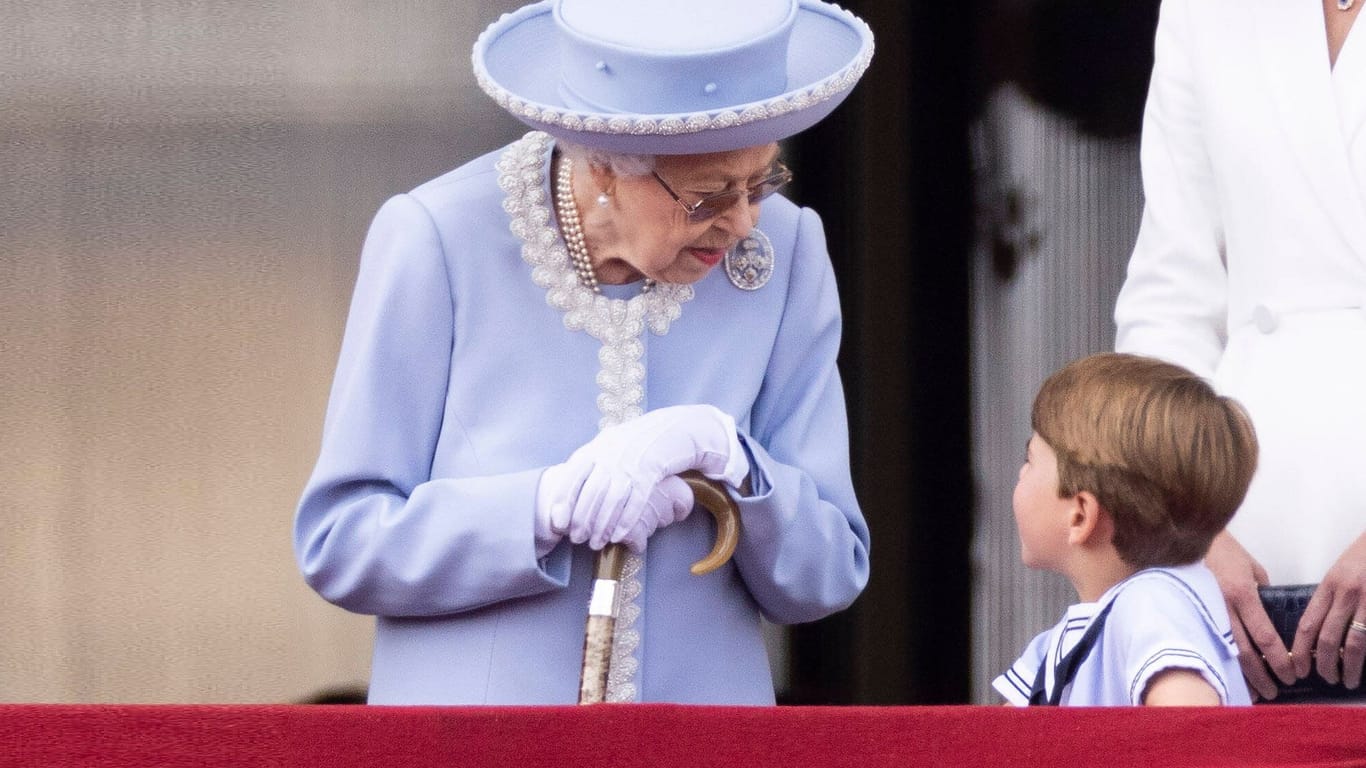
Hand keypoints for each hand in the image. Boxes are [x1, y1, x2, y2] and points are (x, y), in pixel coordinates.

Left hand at [564, 405, 746, 549]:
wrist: (674, 427)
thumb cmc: (638, 442)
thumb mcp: (611, 446)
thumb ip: (591, 463)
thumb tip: (568, 491)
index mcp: (597, 447)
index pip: (573, 475)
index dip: (564, 500)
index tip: (558, 522)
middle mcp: (611, 453)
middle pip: (591, 491)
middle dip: (582, 519)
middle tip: (577, 539)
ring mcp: (631, 461)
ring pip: (612, 499)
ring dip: (602, 525)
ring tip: (596, 543)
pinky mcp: (652, 470)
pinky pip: (635, 500)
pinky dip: (625, 520)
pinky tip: (618, 536)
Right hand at [1204, 531, 1288, 700]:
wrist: (1190, 542)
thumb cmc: (1225, 552)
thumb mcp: (1253, 570)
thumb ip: (1263, 594)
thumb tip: (1271, 615)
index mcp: (1241, 595)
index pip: (1265, 636)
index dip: (1279, 659)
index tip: (1291, 673)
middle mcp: (1223, 608)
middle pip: (1245, 652)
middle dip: (1263, 675)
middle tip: (1275, 691)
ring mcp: (1206, 613)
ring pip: (1226, 652)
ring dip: (1243, 676)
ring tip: (1256, 692)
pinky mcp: (1194, 616)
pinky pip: (1212, 644)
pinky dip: (1224, 663)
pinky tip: (1232, 676)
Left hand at [1290, 532, 1365, 688]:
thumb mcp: (1341, 574)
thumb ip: (1330, 599)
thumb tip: (1317, 631)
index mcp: (1329, 586)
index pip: (1307, 624)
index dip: (1300, 650)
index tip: (1297, 667)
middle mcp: (1346, 594)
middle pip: (1327, 638)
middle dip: (1323, 664)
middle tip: (1324, 678)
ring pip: (1353, 643)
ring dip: (1348, 667)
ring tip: (1346, 680)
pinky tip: (1365, 668)